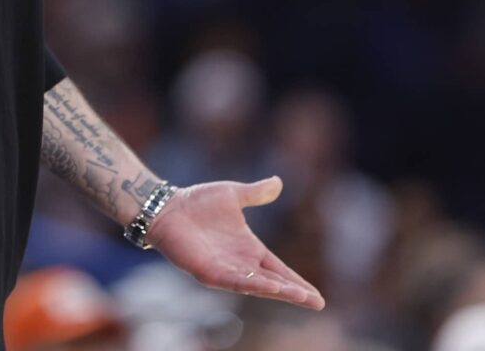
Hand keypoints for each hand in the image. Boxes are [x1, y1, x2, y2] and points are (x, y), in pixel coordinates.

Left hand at [147, 176, 325, 309]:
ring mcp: (225, 270)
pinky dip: (253, 286)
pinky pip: (235, 282)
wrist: (166, 206)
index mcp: (249, 248)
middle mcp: (240, 263)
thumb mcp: (233, 195)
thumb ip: (256, 193)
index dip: (297, 281)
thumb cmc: (196, 202)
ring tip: (300, 297)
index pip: (279, 269)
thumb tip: (278, 182)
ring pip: (258, 286)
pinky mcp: (209, 273)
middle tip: (317, 302)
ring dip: (279, 292)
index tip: (317, 295)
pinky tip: (270, 289)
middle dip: (294, 292)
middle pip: (273, 282)